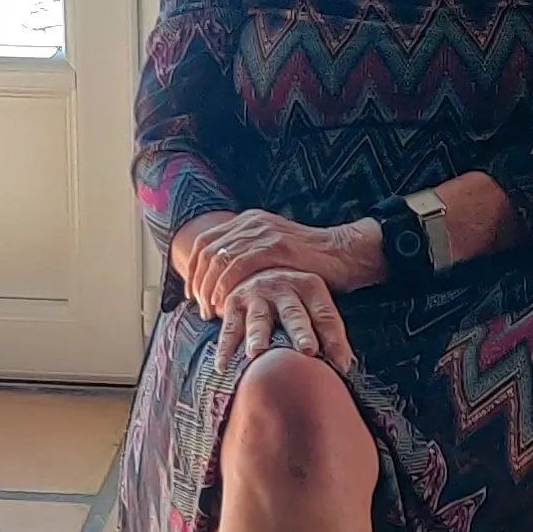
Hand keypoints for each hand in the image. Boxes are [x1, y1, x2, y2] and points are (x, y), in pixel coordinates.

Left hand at [174, 210, 383, 309]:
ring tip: (209, 310)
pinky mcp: (274, 246)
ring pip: (219, 259)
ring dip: (209, 287)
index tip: (191, 293)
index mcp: (247, 220)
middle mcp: (251, 222)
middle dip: (197, 281)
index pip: (206, 242)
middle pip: (207, 251)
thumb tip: (224, 277)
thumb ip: (249, 256)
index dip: (193, 269)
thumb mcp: (272, 250)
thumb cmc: (308, 260)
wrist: (341, 252)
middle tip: (197, 306)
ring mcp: (262, 232)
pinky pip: (238, 267)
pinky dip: (226, 286)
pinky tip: (225, 304)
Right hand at [214, 268, 353, 374]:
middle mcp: (284, 287)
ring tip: (257, 353)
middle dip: (300, 332)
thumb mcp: (313, 303)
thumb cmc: (291, 295)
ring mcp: (257, 294)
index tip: (340, 363)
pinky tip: (224, 366)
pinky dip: (226, 348)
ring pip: (259, 319)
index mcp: (310, 286)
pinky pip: (230, 328)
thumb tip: (344, 366)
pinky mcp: (234, 303)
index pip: (326, 315)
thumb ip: (330, 332)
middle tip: (307, 350)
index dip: (334, 338)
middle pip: (294, 313)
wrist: (254, 265)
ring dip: (258, 336)